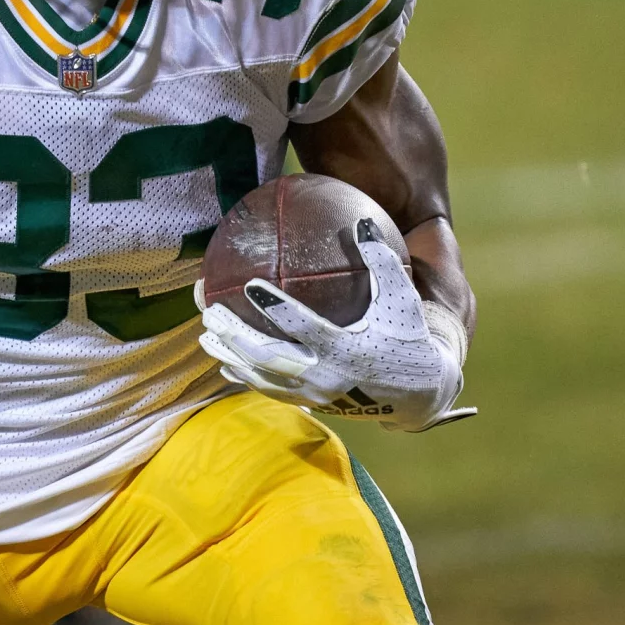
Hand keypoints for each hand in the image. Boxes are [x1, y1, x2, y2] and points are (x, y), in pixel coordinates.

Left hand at [197, 229, 475, 431]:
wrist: (419, 392)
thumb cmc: (408, 333)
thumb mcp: (401, 296)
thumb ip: (381, 260)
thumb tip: (361, 221)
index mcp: (346, 348)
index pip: (303, 328)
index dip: (276, 308)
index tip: (250, 286)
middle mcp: (327, 375)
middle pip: (269, 357)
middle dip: (236, 336)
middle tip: (210, 312)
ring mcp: (317, 393)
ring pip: (264, 378)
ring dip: (232, 358)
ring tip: (205, 337)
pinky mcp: (313, 403)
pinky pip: (272, 391)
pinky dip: (247, 378)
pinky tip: (225, 364)